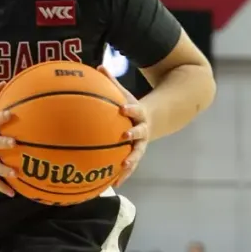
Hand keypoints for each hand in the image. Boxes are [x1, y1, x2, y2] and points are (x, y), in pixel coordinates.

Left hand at [97, 66, 149, 187]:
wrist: (152, 120)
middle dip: (133, 136)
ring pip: (137, 155)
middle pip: (140, 134)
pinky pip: (129, 167)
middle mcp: (142, 130)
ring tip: (122, 170)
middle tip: (124, 137)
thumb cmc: (130, 106)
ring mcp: (140, 144)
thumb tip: (98, 66)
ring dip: (130, 162)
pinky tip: (113, 185)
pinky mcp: (136, 155)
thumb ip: (112, 82)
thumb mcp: (124, 93)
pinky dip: (122, 176)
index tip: (123, 109)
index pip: (136, 109)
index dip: (130, 109)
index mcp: (138, 114)